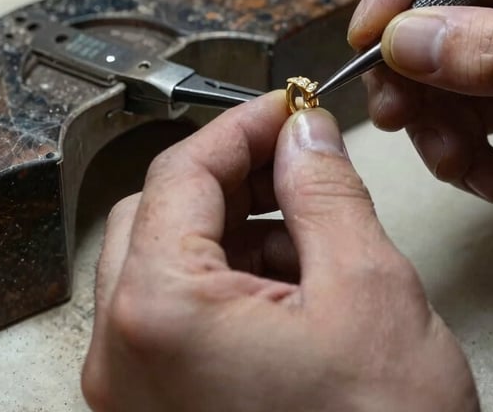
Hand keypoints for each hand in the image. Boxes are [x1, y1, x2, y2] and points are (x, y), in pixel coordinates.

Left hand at [82, 92, 477, 411]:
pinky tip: (296, 284)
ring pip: (170, 259)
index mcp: (160, 315)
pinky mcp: (164, 408)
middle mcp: (125, 357)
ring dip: (237, 227)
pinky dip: (233, 278)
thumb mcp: (367, 287)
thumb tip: (305, 134)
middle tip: (296, 161)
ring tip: (311, 231)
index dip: (241, 126)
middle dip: (234, 177)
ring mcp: (138, 390)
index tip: (286, 110)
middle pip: (161, 212)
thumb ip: (325, 191)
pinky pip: (182, 312)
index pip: (181, 172)